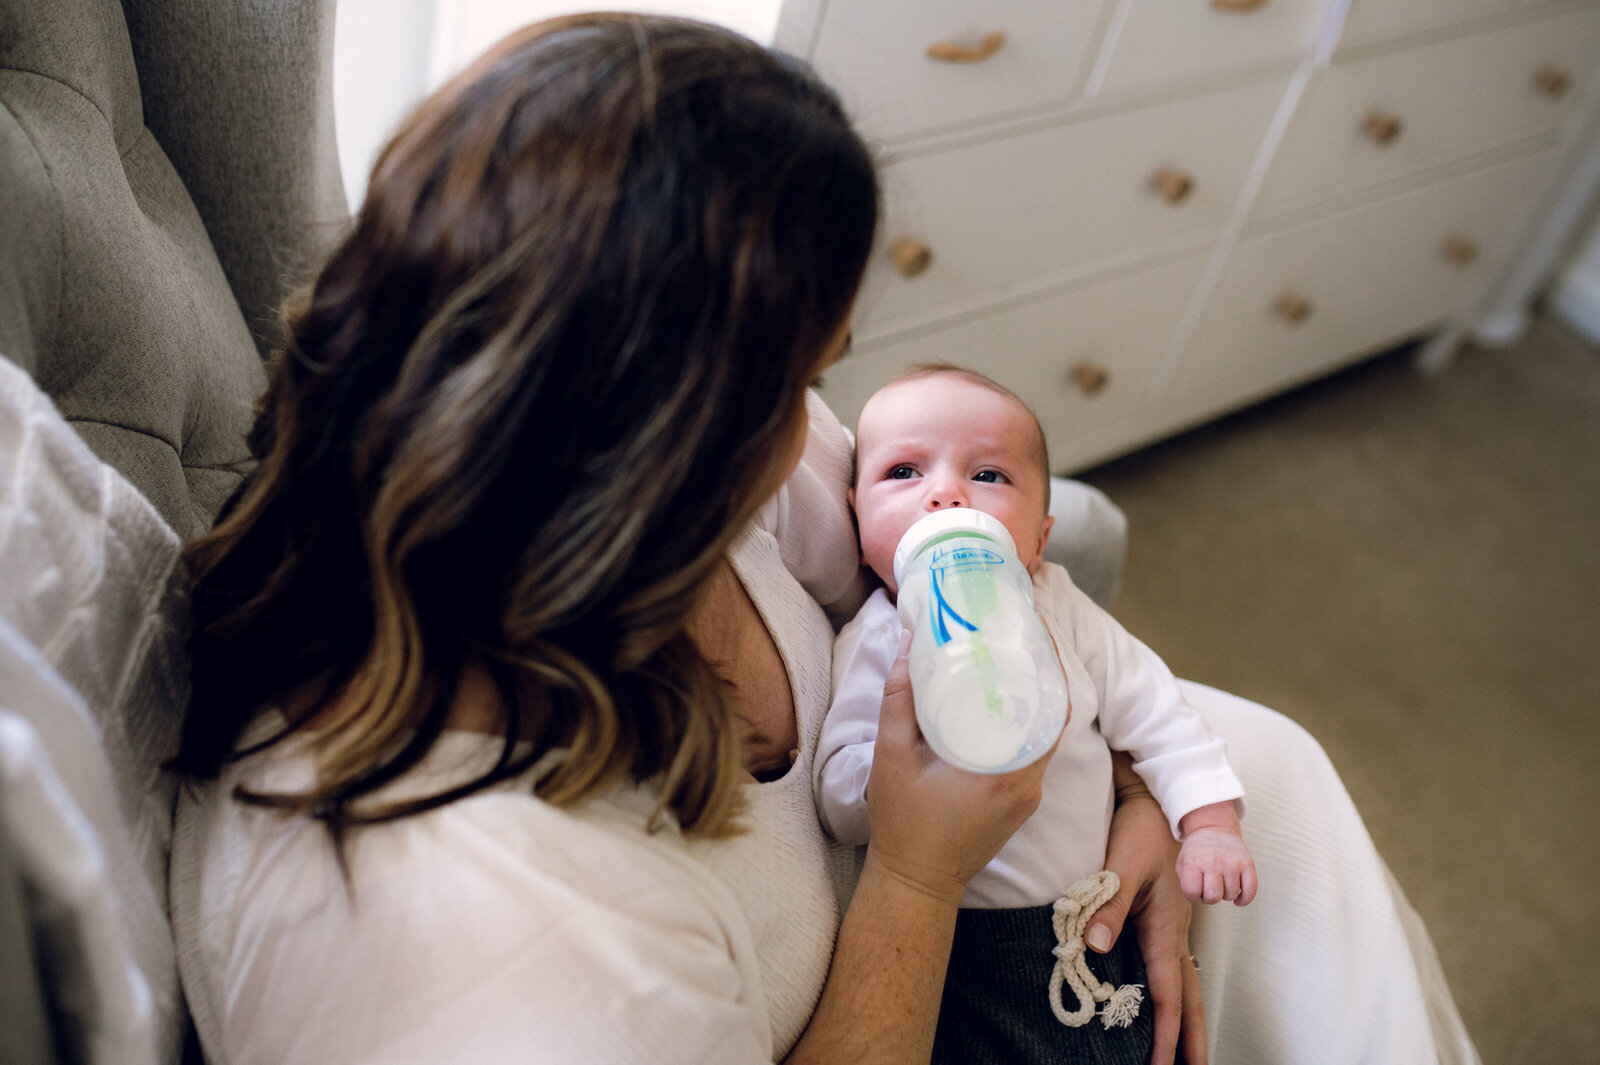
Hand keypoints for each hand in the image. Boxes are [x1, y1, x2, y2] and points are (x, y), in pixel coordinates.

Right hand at [863, 633, 1060, 905]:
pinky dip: (1021, 724)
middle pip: (1051, 715)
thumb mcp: (892, 756)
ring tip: (1006, 661)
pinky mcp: (1019, 802)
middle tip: (1017, 636)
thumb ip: (899, 699)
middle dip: (1038, 674)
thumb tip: (906, 646)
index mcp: (1007, 771)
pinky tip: (996, 703)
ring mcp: (1027, 795)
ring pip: (1042, 733)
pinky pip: (1031, 752)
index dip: (1048, 667)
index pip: (1051, 708)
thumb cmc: (904, 825)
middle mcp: (1028, 783)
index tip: (1035, 632)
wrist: (915, 882)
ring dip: (1030, 699)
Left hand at [1085, 772, 1206, 1064]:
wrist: (1161, 798)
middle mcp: (1174, 933)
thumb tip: (1095, 946)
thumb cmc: (1142, 829)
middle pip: (1187, 998)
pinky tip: (1164, 1003)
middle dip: (1190, 1039)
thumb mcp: (1120, 866)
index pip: (1166, 993)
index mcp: (1166, 929)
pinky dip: (1174, 993)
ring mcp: (1172, 927)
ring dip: (1185, 1020)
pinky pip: (1173, 967)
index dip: (1162, 1032)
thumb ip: (1108, 907)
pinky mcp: (1163, 917)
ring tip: (1187, 1054)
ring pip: (1184, 983)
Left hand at [1176, 827, 1256, 906]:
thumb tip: (1196, 897)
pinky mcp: (1248, 864)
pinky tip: (1238, 899)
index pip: (1192, 892)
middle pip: (1213, 897)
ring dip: (1225, 895)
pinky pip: (1250, 890)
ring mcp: (1232, 863)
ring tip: (1221, 883)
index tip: (1195, 888)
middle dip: (1209, 898)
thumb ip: (1185, 882)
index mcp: (1193, 862)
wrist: (1214, 829)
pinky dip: (1245, 899)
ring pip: (1231, 895)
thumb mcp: (1182, 863)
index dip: (1192, 895)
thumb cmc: (1196, 852)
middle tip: (1208, 888)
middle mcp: (1213, 862)